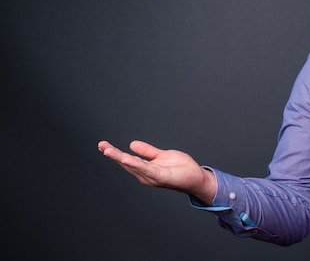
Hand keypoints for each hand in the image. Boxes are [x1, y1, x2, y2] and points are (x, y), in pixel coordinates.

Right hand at [98, 140, 215, 204]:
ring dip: (120, 158)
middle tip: (101, 145)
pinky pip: (146, 170)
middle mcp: (146, 175)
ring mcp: (153, 177)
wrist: (196, 177)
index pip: (127, 159)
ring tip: (108, 150)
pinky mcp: (161, 177)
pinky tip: (126, 158)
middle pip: (126, 163)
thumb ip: (147, 151)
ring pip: (133, 166)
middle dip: (113, 155)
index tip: (102, 145)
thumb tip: (131, 144)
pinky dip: (136, 164)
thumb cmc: (180, 168)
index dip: (114, 153)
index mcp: (145, 169)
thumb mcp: (161, 156)